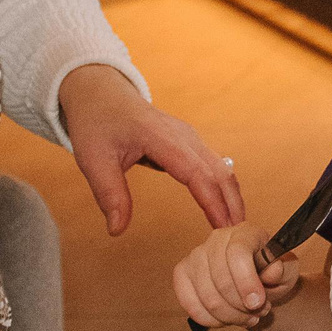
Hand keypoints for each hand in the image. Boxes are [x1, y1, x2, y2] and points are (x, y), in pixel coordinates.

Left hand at [58, 63, 244, 234]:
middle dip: (232, 204)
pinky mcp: (189, 142)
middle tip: (237, 237)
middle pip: (219, 172)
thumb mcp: (94, 160)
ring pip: (222, 168)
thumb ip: (109, 195)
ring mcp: (190, 137)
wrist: (102, 93)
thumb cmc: (97, 122)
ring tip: (235, 227)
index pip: (196, 173)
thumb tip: (117, 230)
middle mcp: (183, 136)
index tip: (223, 227)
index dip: (212, 201)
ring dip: (231, 196)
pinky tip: (225, 207)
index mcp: (161, 138)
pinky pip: (215, 165)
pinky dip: (223, 187)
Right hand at [172, 222, 301, 329]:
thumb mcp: (287, 272)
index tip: (258, 303)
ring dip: (230, 316)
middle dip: (241, 306)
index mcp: (245, 233)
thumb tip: (271, 272)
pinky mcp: (182, 273)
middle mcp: (217, 239)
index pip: (237, 254)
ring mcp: (196, 255)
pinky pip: (190, 304)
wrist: (258, 282)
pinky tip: (227, 320)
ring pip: (207, 296)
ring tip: (248, 318)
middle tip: (260, 312)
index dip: (246, 282)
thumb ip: (282, 271)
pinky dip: (210, 320)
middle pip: (221, 279)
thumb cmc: (272, 274)